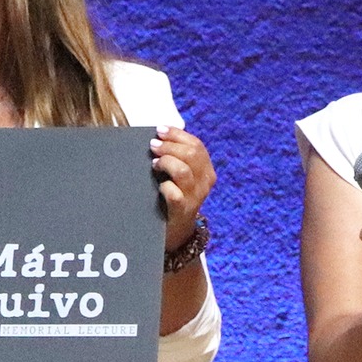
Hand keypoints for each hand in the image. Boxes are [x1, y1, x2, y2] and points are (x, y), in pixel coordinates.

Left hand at [151, 125, 215, 252]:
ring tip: (154, 164)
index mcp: (207, 171)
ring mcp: (195, 197)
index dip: (177, 135)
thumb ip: (178, 158)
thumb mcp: (182, 177)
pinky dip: (164, 186)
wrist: (176, 231)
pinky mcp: (182, 210)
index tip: (160, 130)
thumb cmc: (174, 197)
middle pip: (191, 154)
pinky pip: (174, 193)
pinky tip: (159, 185)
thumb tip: (160, 136)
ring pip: (183, 170)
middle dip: (169, 146)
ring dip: (166, 162)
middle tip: (153, 146)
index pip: (197, 145)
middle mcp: (205, 183)